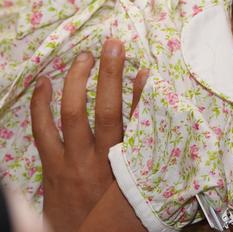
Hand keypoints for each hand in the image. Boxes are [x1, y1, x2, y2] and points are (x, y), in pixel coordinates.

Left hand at [30, 39, 147, 231]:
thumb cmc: (118, 216)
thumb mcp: (141, 188)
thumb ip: (149, 158)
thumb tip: (163, 125)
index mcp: (127, 167)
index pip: (138, 124)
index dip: (142, 95)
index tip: (145, 71)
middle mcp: (100, 162)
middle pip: (106, 111)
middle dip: (109, 75)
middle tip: (112, 46)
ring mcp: (72, 163)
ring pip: (71, 115)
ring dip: (76, 82)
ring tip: (82, 58)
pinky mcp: (51, 168)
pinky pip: (42, 131)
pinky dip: (41, 105)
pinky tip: (43, 86)